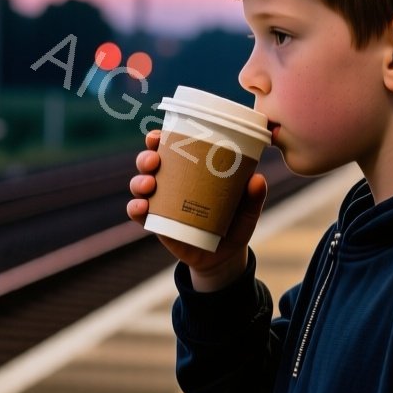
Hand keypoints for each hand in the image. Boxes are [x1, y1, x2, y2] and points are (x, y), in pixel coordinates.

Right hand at [127, 128, 266, 290]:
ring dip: (139, 180)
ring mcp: (161, 203)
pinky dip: (135, 208)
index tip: (159, 135)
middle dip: (146, 157)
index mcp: (190, 170)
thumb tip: (257, 179)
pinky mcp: (156, 223)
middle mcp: (171, 182)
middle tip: (155, 160)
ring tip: (150, 184)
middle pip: (149, 162)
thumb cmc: (234, 225)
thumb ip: (253, 197)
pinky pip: (138, 213)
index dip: (159, 138)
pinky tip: (142, 207)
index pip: (169, 147)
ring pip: (140, 184)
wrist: (223, 257)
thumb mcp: (247, 211)